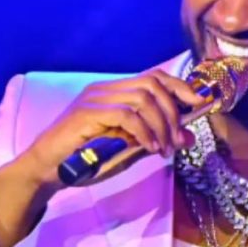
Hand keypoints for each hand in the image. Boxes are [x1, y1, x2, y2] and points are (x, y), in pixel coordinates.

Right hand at [0, 69, 207, 246]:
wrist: (48, 169)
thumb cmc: (86, 159)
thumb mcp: (129, 149)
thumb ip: (156, 139)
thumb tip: (189, 136)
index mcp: (114, 91)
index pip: (153, 76)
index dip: (180, 87)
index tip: (199, 105)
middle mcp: (105, 88)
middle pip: (152, 84)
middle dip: (173, 112)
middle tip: (177, 141)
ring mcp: (94, 98)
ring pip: (142, 99)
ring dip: (161, 125)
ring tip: (163, 149)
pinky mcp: (87, 114)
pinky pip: (126, 115)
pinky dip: (145, 133)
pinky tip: (150, 149)